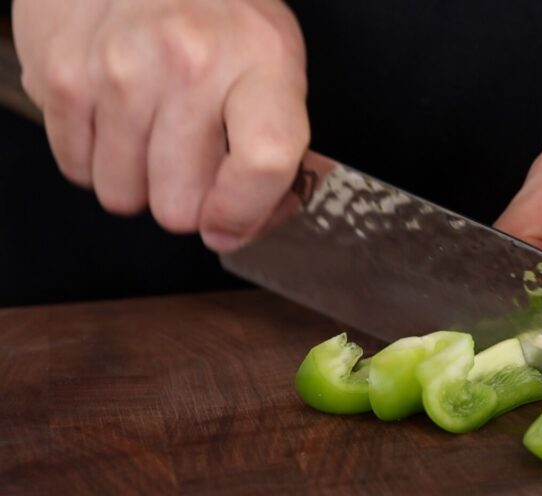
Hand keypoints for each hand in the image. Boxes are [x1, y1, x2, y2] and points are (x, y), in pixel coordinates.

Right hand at [13, 0, 308, 251]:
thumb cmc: (220, 18)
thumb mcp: (276, 67)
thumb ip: (273, 154)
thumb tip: (241, 228)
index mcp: (261, 62)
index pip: (264, 160)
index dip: (245, 212)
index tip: (230, 223)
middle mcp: (191, 63)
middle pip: (178, 204)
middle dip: (185, 201)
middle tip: (190, 162)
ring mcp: (120, 68)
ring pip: (122, 196)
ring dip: (138, 180)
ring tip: (152, 131)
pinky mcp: (63, 74)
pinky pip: (77, 168)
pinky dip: (96, 156)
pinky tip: (116, 116)